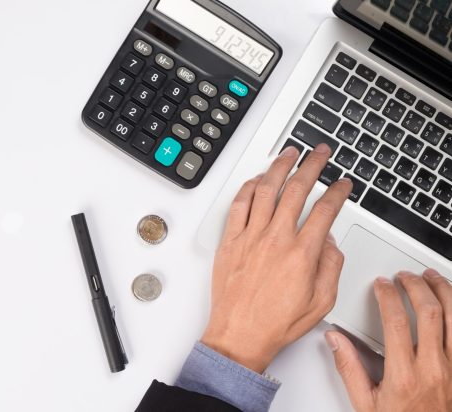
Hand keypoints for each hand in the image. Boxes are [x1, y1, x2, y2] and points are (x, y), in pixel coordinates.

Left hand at [201, 144, 352, 372]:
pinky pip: (238, 205)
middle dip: (312, 165)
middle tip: (319, 153)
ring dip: (279, 167)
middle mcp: (275, 239)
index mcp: (302, 253)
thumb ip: (330, 266)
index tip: (343, 184)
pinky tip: (256, 179)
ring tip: (289, 153)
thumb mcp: (321, 301)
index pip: (325, 210)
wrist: (240, 335)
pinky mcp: (230, 241)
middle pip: (296, 189)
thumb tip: (329, 241)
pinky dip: (248, 187)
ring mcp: (250, 237)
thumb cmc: (275, 323)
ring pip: (265, 190)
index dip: (338, 192)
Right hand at [326, 270, 451, 410]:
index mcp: (404, 374)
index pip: (396, 321)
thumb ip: (349, 367)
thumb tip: (335, 340)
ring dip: (445, 292)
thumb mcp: (365, 403)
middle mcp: (433, 368)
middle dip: (417, 286)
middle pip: (430, 312)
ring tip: (432, 278)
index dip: (387, 295)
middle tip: (405, 277)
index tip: (381, 285)